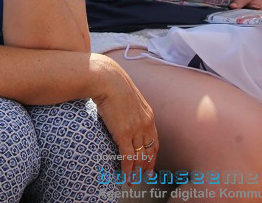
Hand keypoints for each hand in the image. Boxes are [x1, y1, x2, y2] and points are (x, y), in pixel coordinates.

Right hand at [90, 54, 157, 175]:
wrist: (107, 80)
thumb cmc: (114, 85)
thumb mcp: (130, 98)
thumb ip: (132, 109)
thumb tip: (125, 115)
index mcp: (148, 115)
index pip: (154, 141)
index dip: (153, 155)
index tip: (151, 164)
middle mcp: (146, 124)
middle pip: (149, 151)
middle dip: (147, 166)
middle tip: (145, 177)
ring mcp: (136, 130)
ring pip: (139, 157)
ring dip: (136, 171)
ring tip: (133, 181)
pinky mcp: (124, 133)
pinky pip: (127, 156)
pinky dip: (127, 169)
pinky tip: (125, 176)